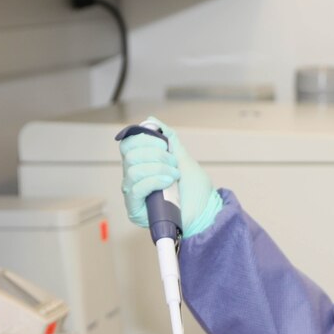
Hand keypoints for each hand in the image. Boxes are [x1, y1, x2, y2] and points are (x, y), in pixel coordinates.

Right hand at [118, 117, 222, 237]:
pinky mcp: (135, 209)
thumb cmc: (196, 190)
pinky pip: (136, 188)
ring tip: (174, 175)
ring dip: (157, 168)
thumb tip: (151, 120)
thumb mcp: (183, 158)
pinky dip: (154, 180)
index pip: (128, 145)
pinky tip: (168, 183)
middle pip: (129, 155)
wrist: (205, 213)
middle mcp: (134, 179)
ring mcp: (134, 194)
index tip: (165, 145)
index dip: (144, 140)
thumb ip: (168, 139)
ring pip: (132, 170)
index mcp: (142, 165)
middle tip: (173, 163)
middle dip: (155, 155)